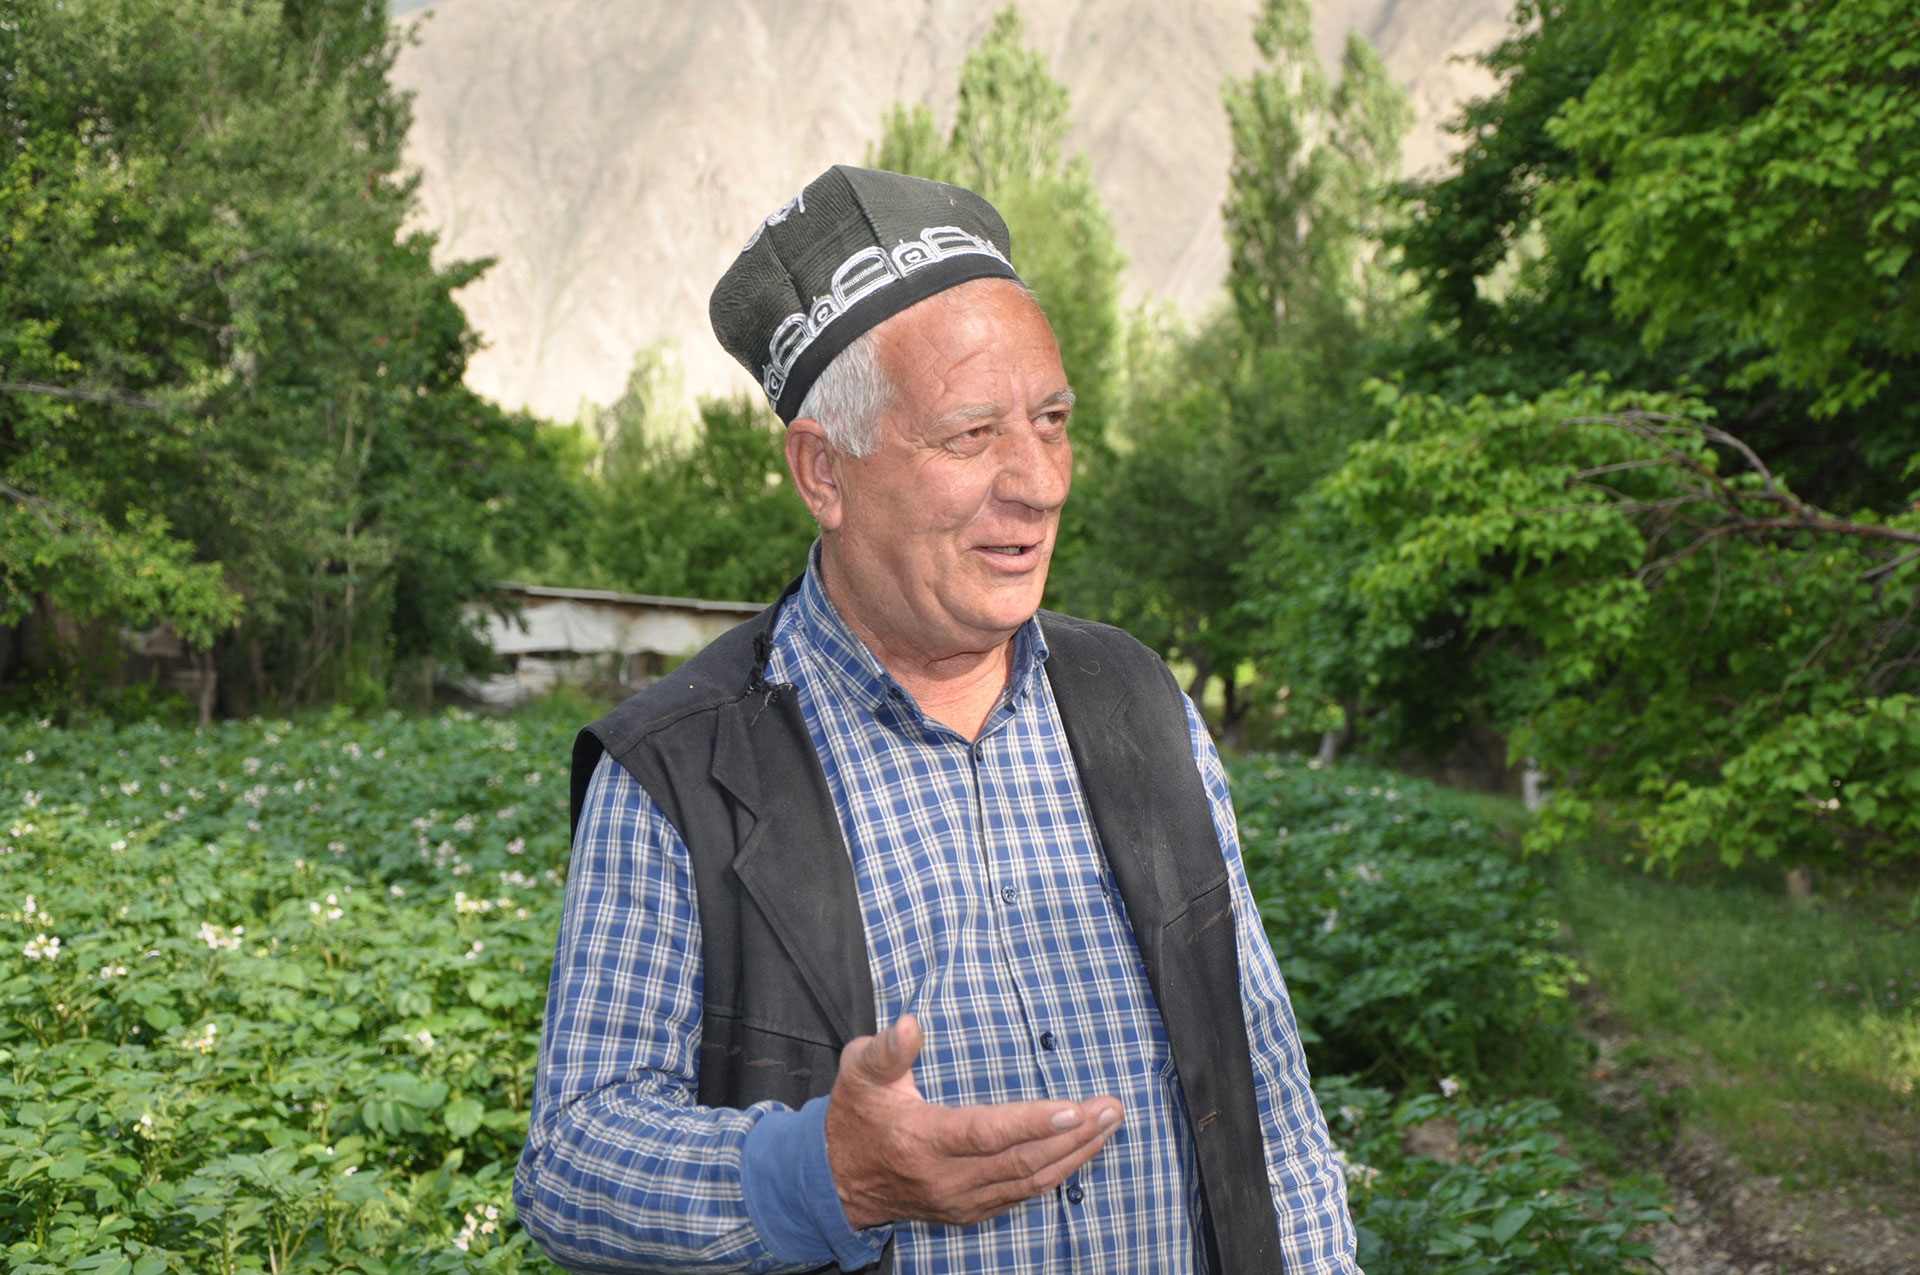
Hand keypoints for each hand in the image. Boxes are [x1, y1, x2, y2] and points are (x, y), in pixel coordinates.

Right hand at [823, 1013, 1122, 1229]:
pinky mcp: (967, 1211)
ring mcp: (959, 1201)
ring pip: (1028, 1182)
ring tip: (1108, 1127)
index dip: (1034, 1123)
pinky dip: (1055, 1174)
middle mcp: (946, 1179)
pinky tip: (1079, 1153)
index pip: (987, 1133)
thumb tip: (912, 1023)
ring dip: (1075, 1156)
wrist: (834, 1180)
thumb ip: (887, 1048)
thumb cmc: (854, 1116)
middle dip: (1075, 1136)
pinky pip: (1020, 1195)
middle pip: (1022, 1162)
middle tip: (1112, 1109)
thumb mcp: (858, 1072)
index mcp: (922, 1141)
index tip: (1075, 1109)